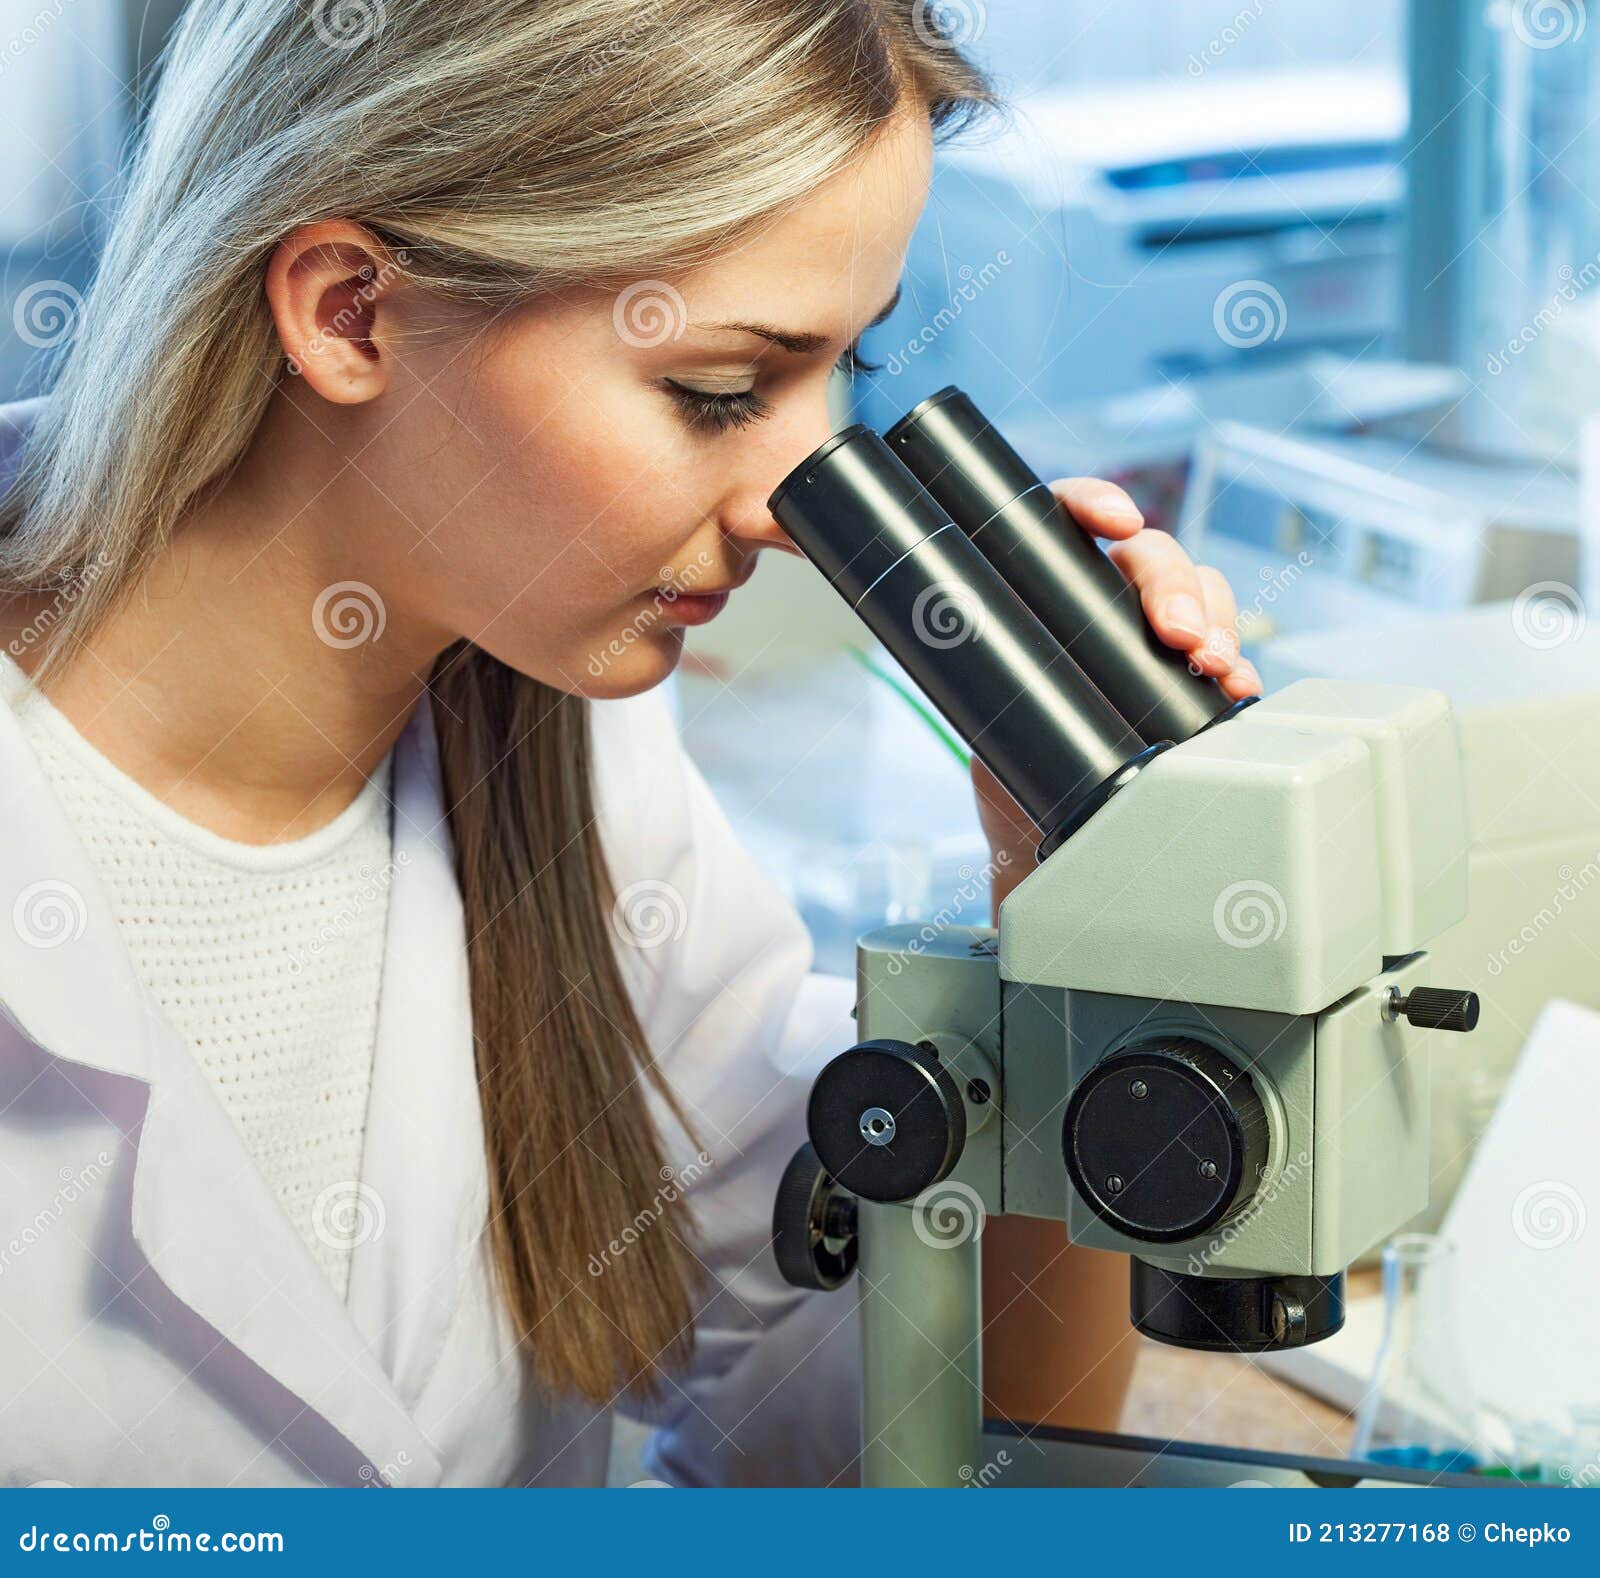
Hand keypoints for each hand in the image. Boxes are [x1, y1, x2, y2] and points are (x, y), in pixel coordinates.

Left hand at [972, 477, 1261, 911]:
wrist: (1038, 836)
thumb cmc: (1006, 766)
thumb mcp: (988, 717)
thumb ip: (994, 677)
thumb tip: (986, 651)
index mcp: (1043, 591)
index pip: (1065, 519)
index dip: (1092, 502)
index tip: (1116, 520)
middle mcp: (1102, 602)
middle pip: (1151, 556)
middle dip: (1173, 585)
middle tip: (1177, 635)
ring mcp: (1152, 637)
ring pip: (1200, 594)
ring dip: (1214, 623)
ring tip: (1213, 665)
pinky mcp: (1189, 677)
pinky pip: (1225, 651)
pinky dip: (1237, 666)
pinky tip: (1238, 688)